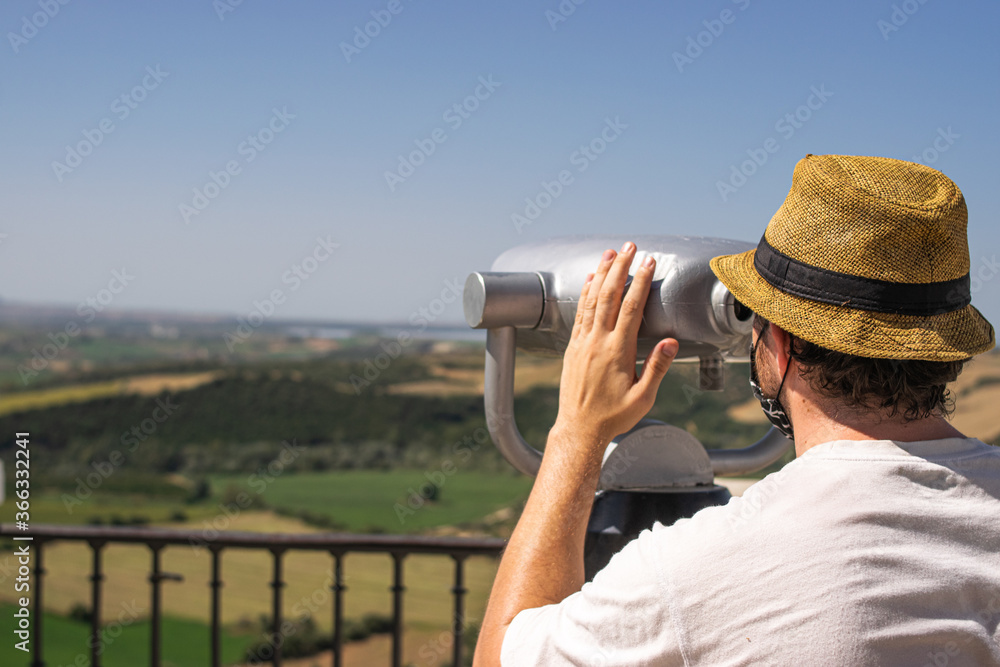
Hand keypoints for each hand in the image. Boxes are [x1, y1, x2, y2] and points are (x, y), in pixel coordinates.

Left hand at [553, 242, 678, 453]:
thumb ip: (657, 368)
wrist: (579, 429)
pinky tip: (590, 279)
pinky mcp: (572, 347)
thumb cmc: (614, 417)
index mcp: (617, 352)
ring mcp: (582, 343)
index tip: (649, 261)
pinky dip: (585, 293)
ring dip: (601, 274)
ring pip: (591, 300)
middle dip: (620, 267)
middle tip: (629, 245)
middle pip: (610, 295)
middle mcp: (597, 342)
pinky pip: (579, 313)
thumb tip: (671, 342)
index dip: (641, 281)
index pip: (632, 308)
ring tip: (610, 253)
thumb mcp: (643, 397)